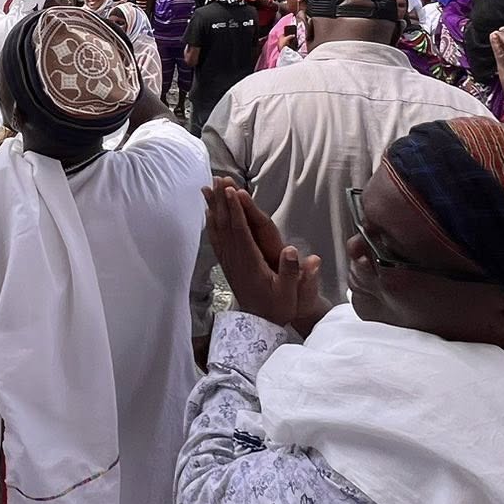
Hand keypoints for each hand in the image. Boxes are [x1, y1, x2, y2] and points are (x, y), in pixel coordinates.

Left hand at [204, 180, 325, 333]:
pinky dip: (211, 223)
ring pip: (218, 230)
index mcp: (251, 263)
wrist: (261, 324)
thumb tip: (294, 251)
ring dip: (213, 208)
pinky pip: (217, 239)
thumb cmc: (278, 307)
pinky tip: (208, 212)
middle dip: (222, 201)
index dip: (236, 211)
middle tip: (218, 179)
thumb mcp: (290, 294)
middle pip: (226, 225)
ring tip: (209, 188)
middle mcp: (236, 259)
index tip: (232, 191)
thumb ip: (293, 273)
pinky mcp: (228, 264)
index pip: (241, 232)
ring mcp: (229, 262)